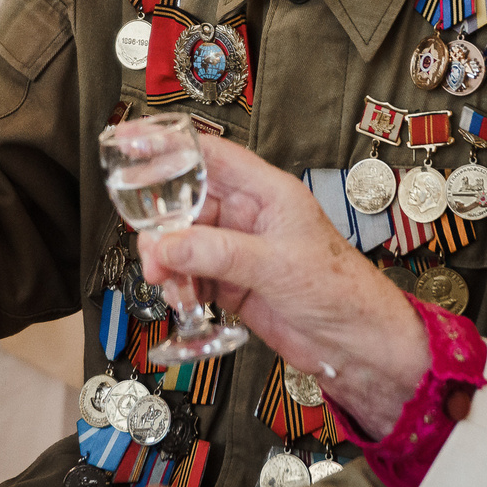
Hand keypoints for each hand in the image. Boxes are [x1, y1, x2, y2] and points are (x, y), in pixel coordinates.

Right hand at [134, 137, 428, 435]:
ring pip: (183, 243)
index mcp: (267, 192)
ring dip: (168, 263)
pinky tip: (186, 299)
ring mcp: (239, 250)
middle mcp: (250, 215)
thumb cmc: (340, 291)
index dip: (168, 146)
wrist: (356, 344)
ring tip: (171, 285)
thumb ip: (216, 253)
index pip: (209, 156)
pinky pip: (191, 274)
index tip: (130, 143)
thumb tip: (167, 244)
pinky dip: (180, 286)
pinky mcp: (233, 282)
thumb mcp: (275, 265)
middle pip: (186, 203)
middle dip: (162, 226)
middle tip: (151, 250)